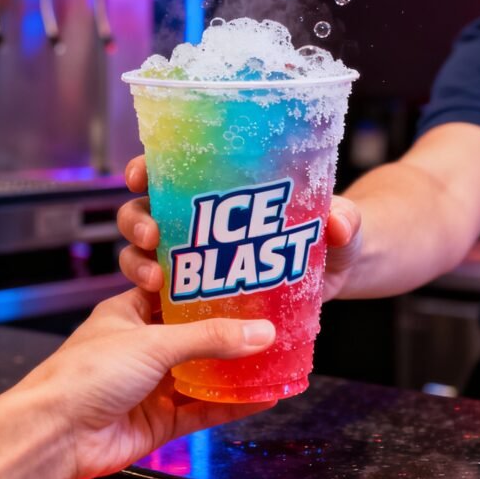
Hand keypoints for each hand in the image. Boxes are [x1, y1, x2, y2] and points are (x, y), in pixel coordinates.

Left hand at [15, 288, 276, 478]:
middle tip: (270, 318)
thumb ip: (208, 337)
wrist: (55, 436)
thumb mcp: (152, 342)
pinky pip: (203, 410)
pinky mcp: (159, 420)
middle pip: (195, 335)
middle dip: (230, 331)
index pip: (175, 292)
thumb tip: (259, 332)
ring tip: (276, 357)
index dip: (208, 286)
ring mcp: (151, 385)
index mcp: (129, 313)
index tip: (245, 279)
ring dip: (235, 369)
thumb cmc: (83, 375)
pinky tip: (261, 398)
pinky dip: (231, 405)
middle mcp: (142, 347)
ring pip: (203, 374)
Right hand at [116, 155, 363, 300]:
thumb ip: (344, 220)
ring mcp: (193, 259)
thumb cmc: (332, 235)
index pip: (167, 170)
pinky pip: (161, 296)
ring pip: (142, 253)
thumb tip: (338, 223)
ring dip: (136, 262)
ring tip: (155, 279)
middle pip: (144, 211)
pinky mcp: (197, 295)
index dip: (145, 169)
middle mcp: (195, 220)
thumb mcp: (341, 224)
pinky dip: (153, 300)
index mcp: (219, 188)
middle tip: (152, 236)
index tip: (140, 175)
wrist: (335, 275)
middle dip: (136, 220)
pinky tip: (160, 309)